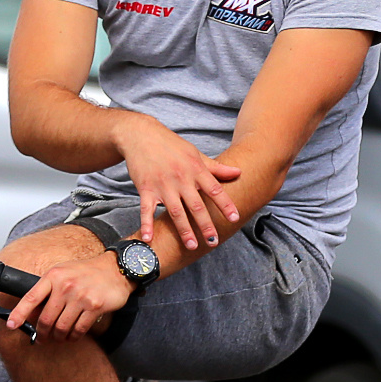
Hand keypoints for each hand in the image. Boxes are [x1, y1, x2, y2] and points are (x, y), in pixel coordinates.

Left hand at [5, 250, 132, 340]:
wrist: (115, 269)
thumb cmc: (87, 272)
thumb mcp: (63, 272)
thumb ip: (49, 288)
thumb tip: (34, 311)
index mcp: (53, 275)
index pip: (31, 297)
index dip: (18, 313)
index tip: (12, 325)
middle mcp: (65, 285)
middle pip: (46, 319)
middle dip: (42, 334)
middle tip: (42, 339)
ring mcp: (80, 296)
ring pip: (61, 327)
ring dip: (58, 337)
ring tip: (59, 338)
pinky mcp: (94, 306)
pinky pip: (78, 330)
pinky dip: (73, 337)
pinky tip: (73, 335)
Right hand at [110, 111, 240, 250]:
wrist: (141, 135)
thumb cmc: (171, 145)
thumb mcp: (196, 154)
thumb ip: (216, 168)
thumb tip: (239, 172)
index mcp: (195, 170)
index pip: (214, 189)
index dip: (225, 204)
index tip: (234, 218)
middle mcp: (181, 179)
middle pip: (196, 205)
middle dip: (206, 225)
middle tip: (214, 241)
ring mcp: (163, 185)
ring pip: (175, 211)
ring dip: (184, 230)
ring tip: (192, 246)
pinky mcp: (145, 188)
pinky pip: (146, 210)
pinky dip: (147, 224)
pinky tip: (148, 239)